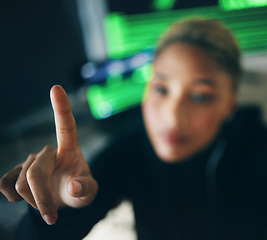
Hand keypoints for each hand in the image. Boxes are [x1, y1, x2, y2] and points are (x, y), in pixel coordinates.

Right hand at [0, 85, 97, 224]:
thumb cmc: (79, 190)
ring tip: (47, 201)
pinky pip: (4, 184)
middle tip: (51, 217)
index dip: (61, 107)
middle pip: (35, 174)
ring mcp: (31, 161)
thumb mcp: (89, 193)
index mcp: (70, 149)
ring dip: (34, 201)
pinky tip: (23, 197)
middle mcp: (49, 151)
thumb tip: (73, 187)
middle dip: (41, 199)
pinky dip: (12, 197)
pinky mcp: (16, 172)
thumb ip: (86, 190)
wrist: (62, 200)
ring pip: (21, 183)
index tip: (56, 87)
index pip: (66, 126)